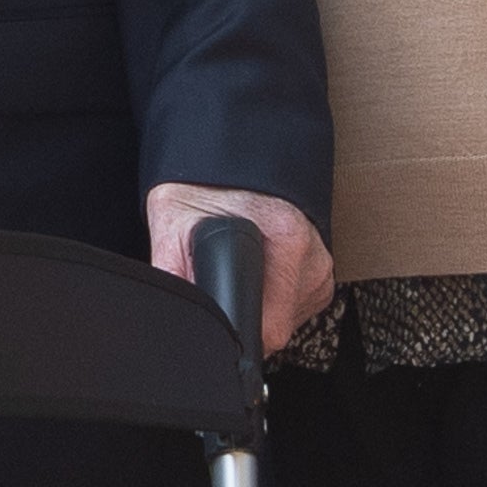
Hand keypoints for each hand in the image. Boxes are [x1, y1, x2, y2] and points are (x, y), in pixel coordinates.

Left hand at [143, 182, 332, 357]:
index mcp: (286, 240)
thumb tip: (167, 314)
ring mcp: (319, 262)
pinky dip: (274, 299)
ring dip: (261, 310)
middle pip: (278, 327)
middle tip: (219, 282)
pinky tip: (256, 273)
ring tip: (238, 271)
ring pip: (289, 320)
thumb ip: (172, 273)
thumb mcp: (174, 224)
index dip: (235, 332)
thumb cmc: (203, 185)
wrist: (228, 155)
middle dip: (244, 319)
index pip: (269, 325)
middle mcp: (311, 252)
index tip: (217, 319)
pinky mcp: (319, 269)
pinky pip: (297, 305)